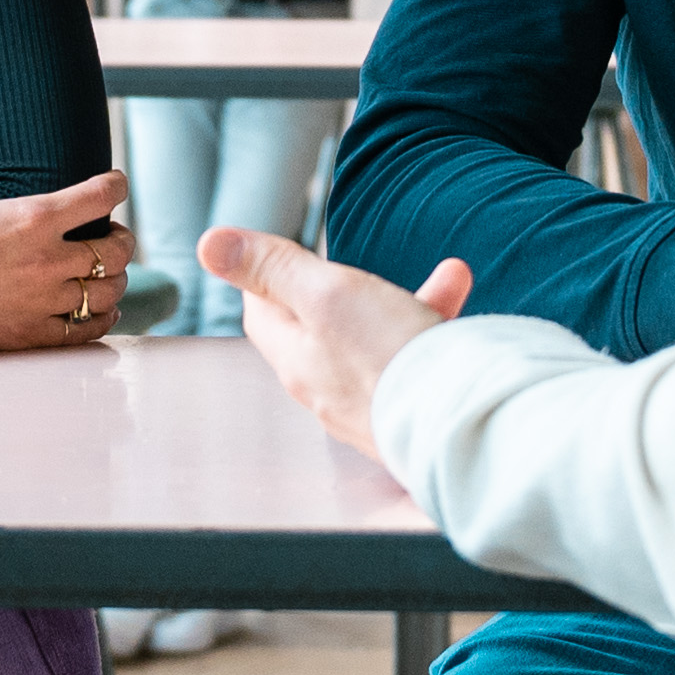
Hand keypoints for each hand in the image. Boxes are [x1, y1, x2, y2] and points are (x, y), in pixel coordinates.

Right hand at [0, 130, 138, 353]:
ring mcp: (39, 302)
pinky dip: (100, 320)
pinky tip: (101, 312)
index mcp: (32, 217)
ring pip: (107, 293)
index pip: (100, 196)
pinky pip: (83, 331)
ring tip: (111, 275)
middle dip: (123, 240)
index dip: (116, 186)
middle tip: (116, 236)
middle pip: (115, 250)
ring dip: (115, 281)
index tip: (117, 184)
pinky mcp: (26, 335)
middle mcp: (45, 260)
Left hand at [213, 230, 470, 460]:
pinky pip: (416, 365)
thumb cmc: (389, 360)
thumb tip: (208, 244)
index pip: (263, 313)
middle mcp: (327, 390)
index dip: (264, 278)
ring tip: (451, 278)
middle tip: (361, 264)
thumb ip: (272, 267)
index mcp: (297, 360)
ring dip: (407, 303)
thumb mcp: (325, 295)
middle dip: (346, 286)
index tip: (278, 252)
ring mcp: (370, 406)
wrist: (461, 429)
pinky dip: (436, 333)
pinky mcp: (411, 416)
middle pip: (321, 327)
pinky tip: (465, 321)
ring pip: (379, 342)